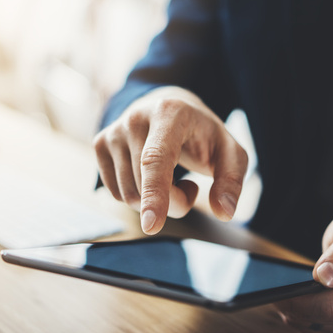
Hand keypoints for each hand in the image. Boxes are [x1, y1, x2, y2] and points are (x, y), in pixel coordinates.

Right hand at [93, 86, 247, 233]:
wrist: (171, 107)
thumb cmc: (204, 134)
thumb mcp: (231, 152)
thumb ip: (232, 181)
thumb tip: (224, 212)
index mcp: (169, 113)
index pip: (156, 159)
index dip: (155, 193)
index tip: (151, 225)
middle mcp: (135, 118)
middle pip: (144, 186)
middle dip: (173, 204)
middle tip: (191, 188)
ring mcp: (114, 130)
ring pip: (128, 195)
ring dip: (156, 202)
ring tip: (172, 176)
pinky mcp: (100, 144)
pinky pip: (115, 193)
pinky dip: (138, 196)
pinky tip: (152, 176)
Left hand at [275, 211, 332, 332]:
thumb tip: (324, 276)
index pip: (331, 306)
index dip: (299, 302)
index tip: (276, 291)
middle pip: (323, 320)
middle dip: (294, 308)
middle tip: (271, 292)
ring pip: (321, 329)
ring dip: (298, 316)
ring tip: (281, 296)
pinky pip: (326, 332)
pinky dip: (307, 320)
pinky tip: (297, 305)